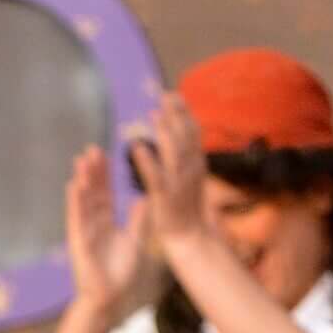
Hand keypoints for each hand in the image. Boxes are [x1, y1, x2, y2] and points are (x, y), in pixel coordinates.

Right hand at [64, 146, 147, 313]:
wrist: (109, 297)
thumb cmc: (120, 273)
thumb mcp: (135, 241)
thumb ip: (138, 220)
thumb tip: (144, 198)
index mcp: (106, 222)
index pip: (105, 193)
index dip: (105, 174)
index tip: (106, 154)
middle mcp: (93, 223)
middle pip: (93, 192)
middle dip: (92, 171)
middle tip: (92, 148)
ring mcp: (84, 231)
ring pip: (83, 201)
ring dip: (82, 180)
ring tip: (81, 159)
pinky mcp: (78, 241)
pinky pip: (76, 218)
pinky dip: (75, 201)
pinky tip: (74, 184)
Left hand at [124, 93, 208, 250]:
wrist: (193, 237)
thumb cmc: (189, 208)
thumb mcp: (192, 177)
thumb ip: (186, 156)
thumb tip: (180, 134)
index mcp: (197, 163)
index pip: (192, 132)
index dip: (184, 113)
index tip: (174, 95)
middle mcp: (191, 170)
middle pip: (186, 137)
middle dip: (177, 114)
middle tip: (165, 94)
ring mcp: (179, 184)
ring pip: (174, 153)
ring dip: (164, 132)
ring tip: (153, 114)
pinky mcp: (165, 198)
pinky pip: (155, 177)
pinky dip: (146, 161)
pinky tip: (136, 148)